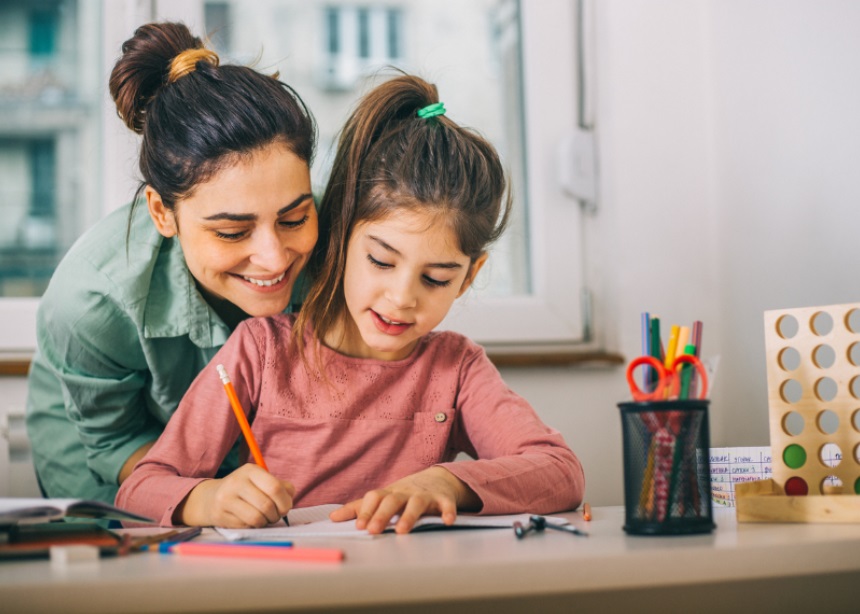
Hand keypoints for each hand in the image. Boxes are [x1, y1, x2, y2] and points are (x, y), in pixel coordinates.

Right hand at [176, 464, 294, 527]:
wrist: (211, 498)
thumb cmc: (245, 490)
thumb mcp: (261, 481)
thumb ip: (281, 486)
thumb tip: (290, 496)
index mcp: (250, 470)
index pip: (274, 487)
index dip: (285, 501)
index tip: (286, 508)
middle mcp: (236, 482)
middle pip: (267, 505)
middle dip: (276, 514)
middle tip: (276, 515)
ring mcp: (226, 498)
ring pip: (257, 517)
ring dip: (266, 522)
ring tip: (265, 518)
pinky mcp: (220, 514)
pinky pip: (246, 525)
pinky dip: (254, 525)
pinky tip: (250, 520)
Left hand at [329, 466, 479, 533]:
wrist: (437, 479)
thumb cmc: (404, 493)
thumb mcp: (382, 498)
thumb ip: (358, 508)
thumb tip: (332, 517)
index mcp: (389, 493)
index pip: (374, 498)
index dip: (366, 511)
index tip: (359, 527)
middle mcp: (405, 492)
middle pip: (392, 500)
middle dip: (382, 515)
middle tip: (372, 531)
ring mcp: (425, 495)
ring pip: (417, 503)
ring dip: (409, 516)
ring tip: (401, 531)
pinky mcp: (443, 499)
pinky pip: (446, 505)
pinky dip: (448, 511)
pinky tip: (447, 521)